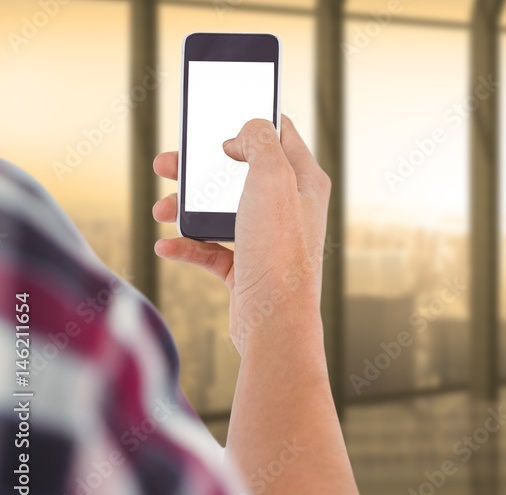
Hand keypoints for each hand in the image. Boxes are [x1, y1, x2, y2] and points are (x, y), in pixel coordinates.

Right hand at [152, 116, 331, 354]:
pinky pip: (211, 250)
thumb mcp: (272, 178)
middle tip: (166, 164)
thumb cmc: (279, 249)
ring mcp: (268, 240)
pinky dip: (186, 246)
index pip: (281, 135)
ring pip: (220, 211)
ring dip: (186, 208)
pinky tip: (167, 246)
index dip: (250, 123)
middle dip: (199, 169)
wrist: (274, 321)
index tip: (217, 122)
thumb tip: (248, 130)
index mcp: (304, 182)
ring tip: (162, 210)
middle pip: (239, 173)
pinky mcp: (248, 270)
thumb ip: (260, 141)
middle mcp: (290, 208)